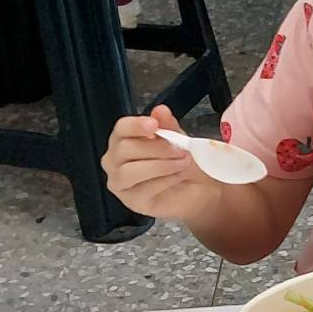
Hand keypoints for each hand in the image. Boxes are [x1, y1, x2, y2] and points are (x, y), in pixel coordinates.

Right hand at [101, 105, 221, 220]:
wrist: (197, 188)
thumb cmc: (181, 161)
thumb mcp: (178, 139)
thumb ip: (168, 125)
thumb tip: (160, 110)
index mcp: (123, 140)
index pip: (121, 129)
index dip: (135, 125)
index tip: (153, 125)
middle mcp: (115, 161)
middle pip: (125, 149)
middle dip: (157, 148)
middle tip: (181, 149)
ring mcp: (120, 183)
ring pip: (130, 171)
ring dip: (160, 165)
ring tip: (183, 162)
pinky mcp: (132, 201)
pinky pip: (144, 189)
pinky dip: (165, 180)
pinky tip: (179, 176)